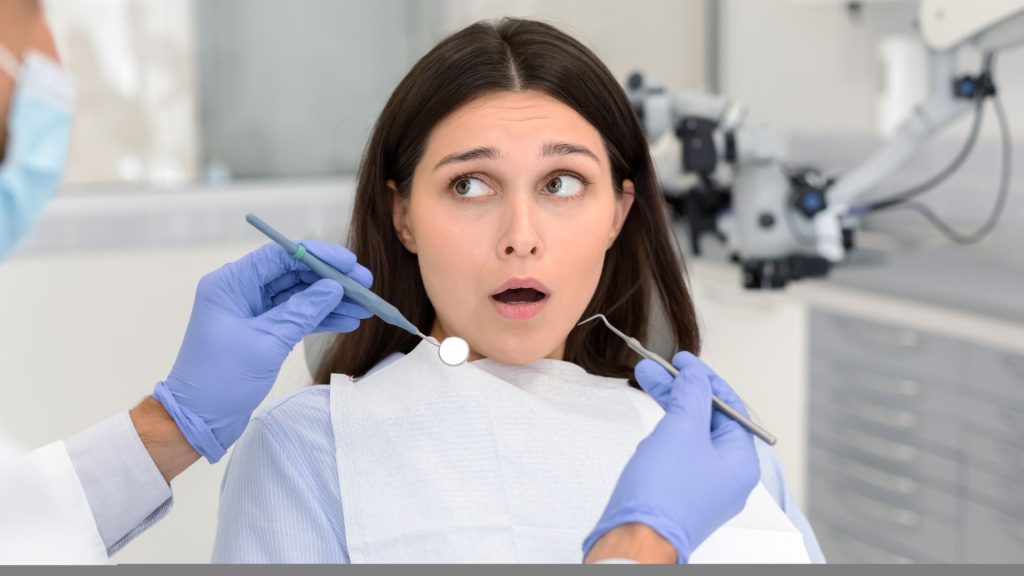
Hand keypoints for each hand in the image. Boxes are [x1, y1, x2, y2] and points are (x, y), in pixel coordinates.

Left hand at [153, 241, 371, 461]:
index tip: (351, 264)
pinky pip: (296, 315)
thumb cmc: (220, 380)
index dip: (319, 256)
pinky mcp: (262, 330)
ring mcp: (251, 311)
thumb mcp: (266, 343)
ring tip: (364, 308)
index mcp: (230, 284)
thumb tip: (334, 288)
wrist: (198, 420)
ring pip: (299, 295)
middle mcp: (240, 291)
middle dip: (331, 280)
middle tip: (365, 286)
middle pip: (293, 273)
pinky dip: (320, 318)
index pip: (280, 256)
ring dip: (331, 301)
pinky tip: (347, 321)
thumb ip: (302, 312)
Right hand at [583, 352, 759, 562]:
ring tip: (645, 385)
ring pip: (690, 436)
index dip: (705, 379)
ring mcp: (703, 488)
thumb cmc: (663, 493)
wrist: (635, 538)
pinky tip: (648, 430)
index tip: (683, 361)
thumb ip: (692, 395)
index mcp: (741, 463)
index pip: (730, 408)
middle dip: (680, 391)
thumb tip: (695, 376)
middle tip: (655, 369)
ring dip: (670, 409)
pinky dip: (664, 435)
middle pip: (709, 420)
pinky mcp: (679, 495)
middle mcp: (727, 478)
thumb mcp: (682, 429)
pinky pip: (678, 455)